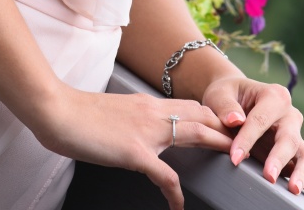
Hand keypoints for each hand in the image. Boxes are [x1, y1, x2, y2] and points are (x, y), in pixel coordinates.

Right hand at [34, 86, 232, 209]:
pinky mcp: (134, 152)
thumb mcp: (115, 112)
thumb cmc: (78, 115)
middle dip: (226, 128)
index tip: (228, 127)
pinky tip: (178, 207)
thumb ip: (133, 120)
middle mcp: (152, 112)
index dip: (212, 116)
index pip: (190, 106)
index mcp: (147, 104)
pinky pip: (164, 176)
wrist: (58, 110)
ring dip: (217, 146)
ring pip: (194, 134)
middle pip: (201, 115)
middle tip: (245, 141)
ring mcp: (146, 131)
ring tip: (234, 161)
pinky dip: (175, 193)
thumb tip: (141, 132)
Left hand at [202, 75, 303, 201]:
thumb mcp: (220, 94)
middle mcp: (289, 114)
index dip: (247, 139)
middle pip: (289, 137)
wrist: (235, 99)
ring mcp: (295, 134)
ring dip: (301, 172)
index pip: (260, 119)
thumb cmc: (227, 96)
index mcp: (273, 95)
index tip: (234, 158)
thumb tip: (236, 120)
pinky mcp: (295, 152)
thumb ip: (226, 106)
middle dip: (278, 158)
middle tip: (268, 176)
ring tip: (293, 189)